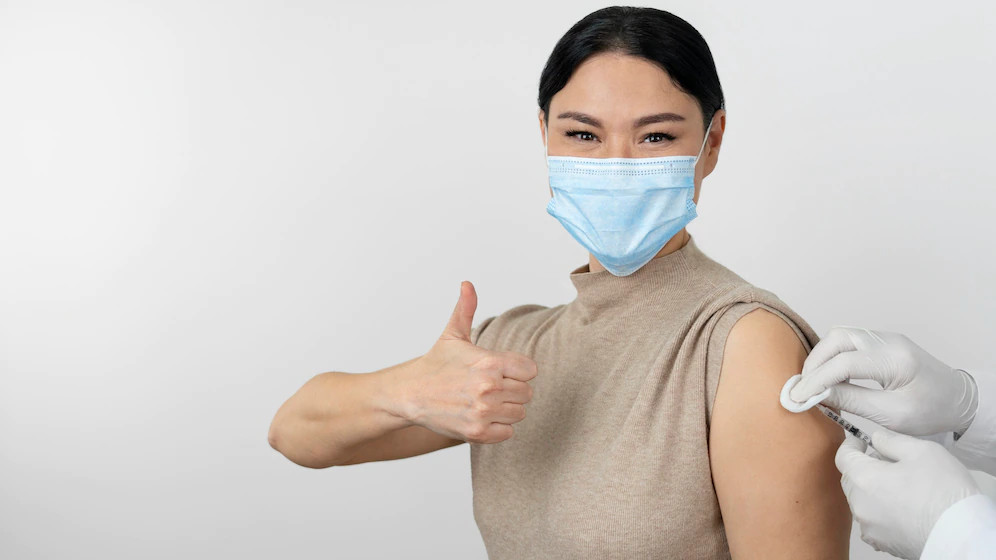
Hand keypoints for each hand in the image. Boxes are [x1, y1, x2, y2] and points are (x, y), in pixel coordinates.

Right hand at [403, 281, 537, 443]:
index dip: (517, 371)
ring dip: (506, 409)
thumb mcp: (452, 335)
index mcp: (490, 362)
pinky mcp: (477, 432)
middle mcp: (489, 388)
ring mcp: (483, 412)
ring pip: (519, 413)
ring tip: (485, 401)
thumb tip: (467, 284)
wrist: (409, 394)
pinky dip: (498, 428)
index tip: (500, 371)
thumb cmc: (435, 364)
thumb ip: (466, 309)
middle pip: (526, 393)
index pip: (530, 370)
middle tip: (489, 387)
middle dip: (511, 390)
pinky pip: (508, 433)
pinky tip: (481, 416)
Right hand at [790, 327, 977, 435]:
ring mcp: (886, 338)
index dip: (816, 380)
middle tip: (803, 388)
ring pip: (840, 336)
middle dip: (815, 363)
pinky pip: (849, 341)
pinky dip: (833, 356)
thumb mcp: (893, 415)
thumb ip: (853, 401)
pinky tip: (829, 376)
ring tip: (813, 382)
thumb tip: (818, 395)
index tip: (798, 397)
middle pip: (837, 338)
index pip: (844, 363)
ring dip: (822, 357)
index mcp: (895, 359)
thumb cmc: (933, 410)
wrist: (960, 401)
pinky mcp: (883, 343)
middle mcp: (888, 341)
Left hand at [835, 430, 979, 558]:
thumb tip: (876, 439)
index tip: (861, 440)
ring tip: (899, 485)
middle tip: (886, 462)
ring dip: (872, 490)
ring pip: (861, 501)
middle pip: (851, 479)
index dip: (851, 445)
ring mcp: (869, 526)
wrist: (961, 535)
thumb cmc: (943, 491)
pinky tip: (903, 507)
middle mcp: (859, 504)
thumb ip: (891, 441)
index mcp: (864, 479)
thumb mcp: (922, 451)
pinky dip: (881, 510)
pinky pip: (873, 520)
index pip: (843, 457)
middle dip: (863, 467)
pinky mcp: (882, 542)